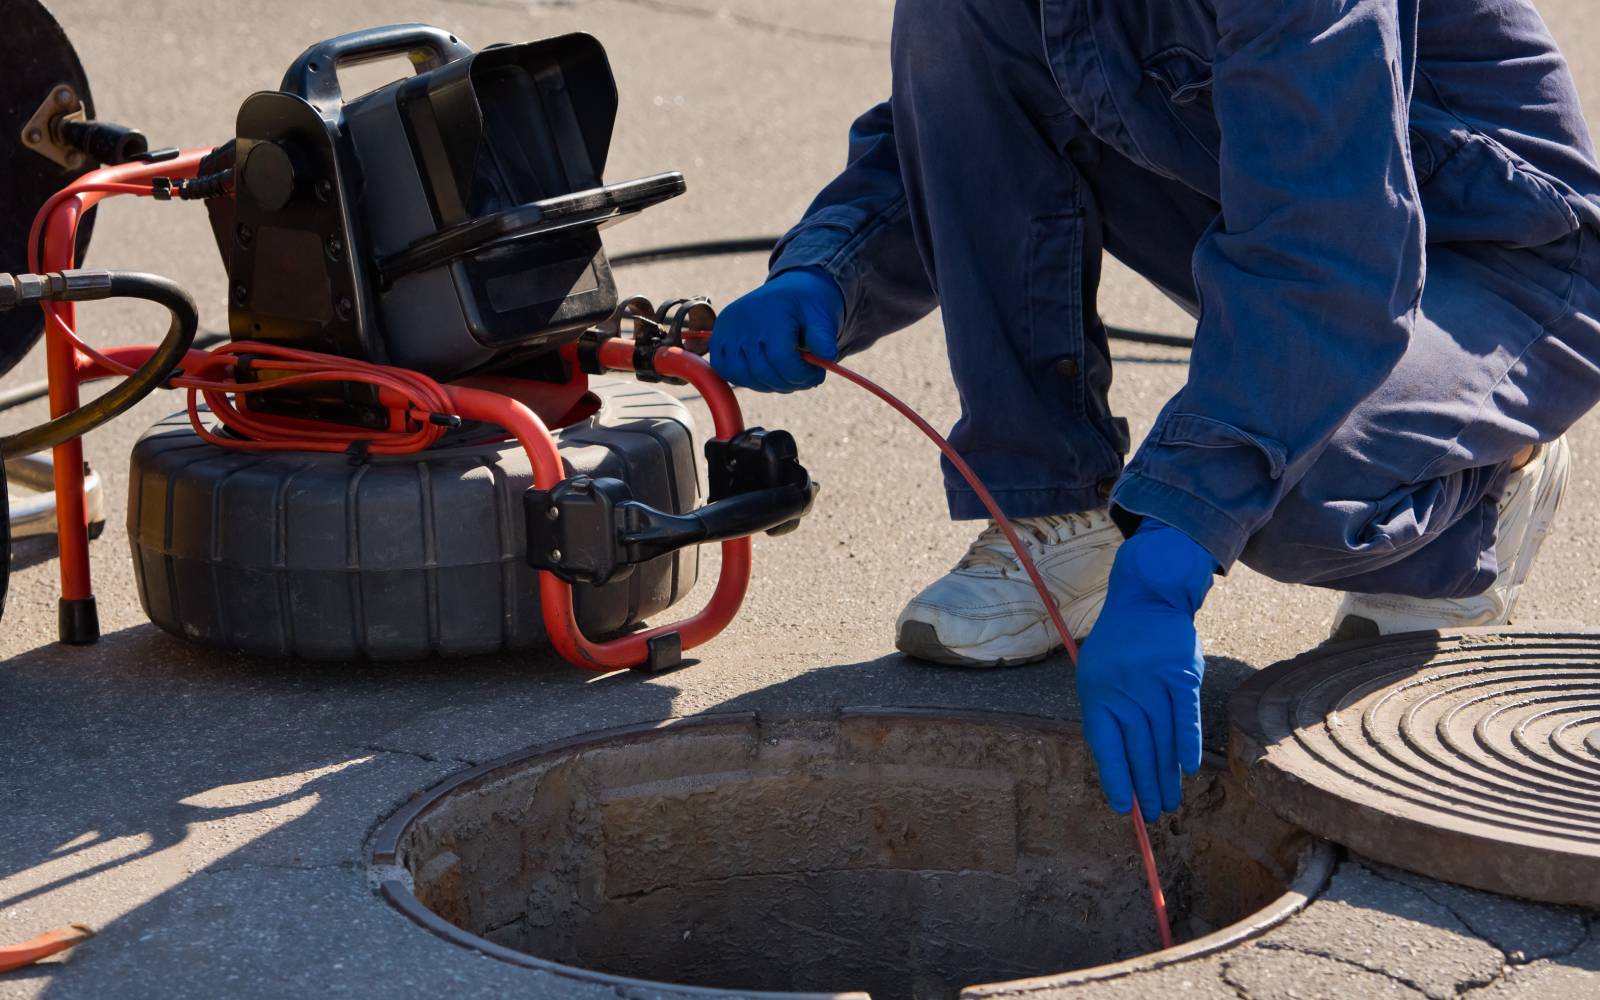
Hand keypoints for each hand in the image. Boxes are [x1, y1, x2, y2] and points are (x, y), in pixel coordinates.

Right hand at [711, 267, 843, 392]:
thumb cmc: (807, 307)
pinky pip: (725, 369)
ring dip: (767, 384)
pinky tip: (766, 372)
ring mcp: (726, 328)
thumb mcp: (823, 316)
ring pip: (742, 375)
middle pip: (761, 371)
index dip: (801, 374)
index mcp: (771, 311)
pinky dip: (745, 378)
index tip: (817, 374)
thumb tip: (828, 356)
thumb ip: (824, 337)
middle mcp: (743, 319)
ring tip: (786, 375)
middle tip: (804, 378)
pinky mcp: (717, 337)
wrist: (789, 292)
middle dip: (788, 382)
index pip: (781, 357)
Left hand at [1076, 519, 1215, 818]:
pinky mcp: (1182, 675)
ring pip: (1161, 739)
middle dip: (1145, 786)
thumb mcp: (1096, 676)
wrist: (1146, 600)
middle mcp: (1124, 692)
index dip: (1116, 779)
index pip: (1106, 747)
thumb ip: (1104, 716)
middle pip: (1137, 749)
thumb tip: (1116, 765)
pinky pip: (1185, 715)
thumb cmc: (1119, 646)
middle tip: (1153, 815)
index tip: (1124, 808)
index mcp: (1098, 695)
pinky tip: (1189, 768)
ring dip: (1166, 774)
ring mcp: (1154, 683)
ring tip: (1170, 802)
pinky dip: (1187, 742)